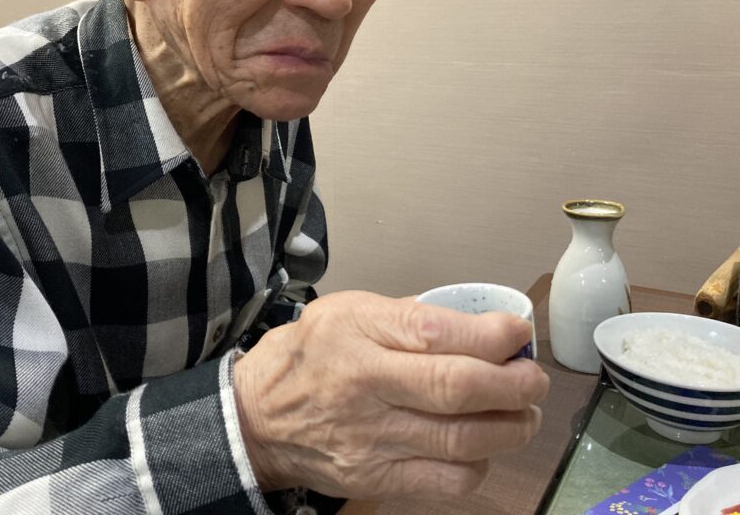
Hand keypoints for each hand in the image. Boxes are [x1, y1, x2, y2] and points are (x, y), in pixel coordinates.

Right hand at [233, 290, 548, 499]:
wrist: (258, 418)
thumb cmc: (307, 356)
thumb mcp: (345, 311)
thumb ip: (405, 315)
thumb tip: (475, 324)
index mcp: (359, 335)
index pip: (437, 334)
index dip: (493, 335)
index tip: (518, 333)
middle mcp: (366, 387)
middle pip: (458, 388)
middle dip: (516, 383)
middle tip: (534, 378)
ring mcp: (373, 439)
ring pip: (464, 439)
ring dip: (512, 426)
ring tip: (524, 413)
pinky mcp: (377, 480)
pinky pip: (448, 481)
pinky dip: (480, 464)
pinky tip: (482, 446)